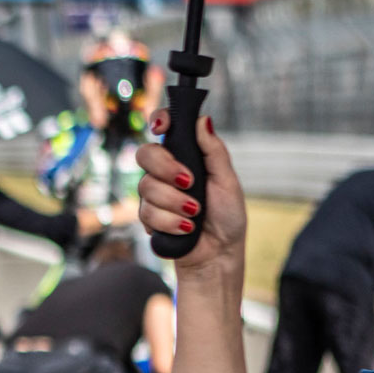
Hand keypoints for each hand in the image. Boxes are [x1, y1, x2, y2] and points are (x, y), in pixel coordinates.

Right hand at [137, 111, 246, 274]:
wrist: (219, 253)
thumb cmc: (227, 216)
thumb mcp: (227, 181)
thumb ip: (214, 151)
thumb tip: (203, 119)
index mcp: (186, 156)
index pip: (165, 129)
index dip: (159, 121)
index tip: (161, 127)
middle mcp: (165, 172)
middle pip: (145, 154)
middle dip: (166, 169)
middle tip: (189, 182)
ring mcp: (154, 194)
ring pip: (147, 187)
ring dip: (175, 203)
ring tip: (195, 214)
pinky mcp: (148, 217)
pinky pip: (147, 213)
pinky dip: (170, 222)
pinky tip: (185, 229)